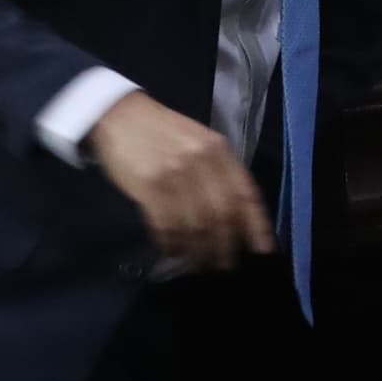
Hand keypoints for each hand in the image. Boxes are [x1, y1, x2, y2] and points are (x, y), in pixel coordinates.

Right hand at [88, 88, 269, 272]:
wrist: (118, 115)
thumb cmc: (160, 132)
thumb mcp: (197, 141)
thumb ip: (216, 171)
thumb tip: (232, 217)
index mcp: (218, 150)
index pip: (245, 193)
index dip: (256, 226)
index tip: (263, 250)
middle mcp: (201, 161)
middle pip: (223, 214)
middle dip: (225, 245)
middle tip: (223, 265)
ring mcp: (175, 174)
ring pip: (196, 224)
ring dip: (198, 250)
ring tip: (198, 265)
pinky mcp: (149, 186)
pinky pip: (166, 224)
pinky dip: (171, 242)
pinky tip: (172, 250)